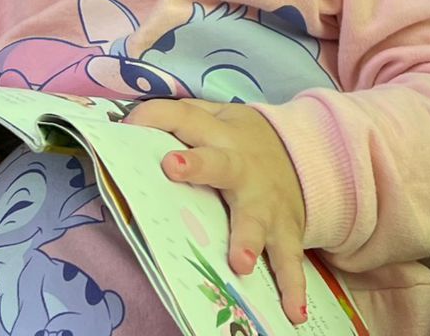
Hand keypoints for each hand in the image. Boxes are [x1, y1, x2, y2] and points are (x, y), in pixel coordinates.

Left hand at [124, 98, 309, 325]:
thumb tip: (122, 127)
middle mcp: (241, 166)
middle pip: (219, 164)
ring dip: (247, 239)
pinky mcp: (284, 230)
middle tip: (173, 168)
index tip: (128, 125)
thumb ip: (178, 121)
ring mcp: (264, 202)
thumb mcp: (218, 120)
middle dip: (198, 166)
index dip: (155, 119)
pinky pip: (289, 260)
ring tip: (240, 262)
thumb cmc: (243, 143)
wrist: (307, 157)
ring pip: (255, 220)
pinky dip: (293, 286)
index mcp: (219, 135)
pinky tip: (293, 311)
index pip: (182, 118)